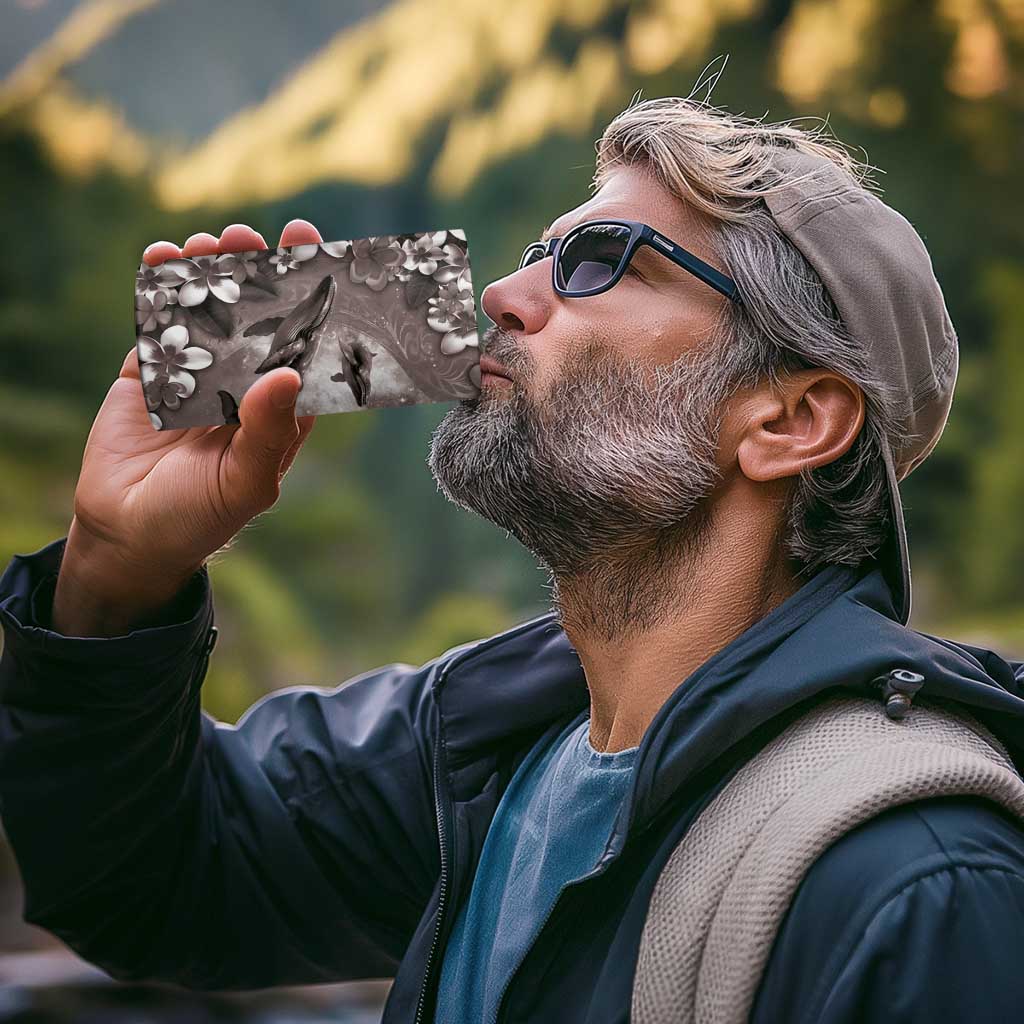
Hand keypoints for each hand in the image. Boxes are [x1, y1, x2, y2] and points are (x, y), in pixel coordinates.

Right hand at [52, 220, 322, 635]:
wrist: (127, 535)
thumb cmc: (200, 517)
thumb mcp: (245, 482)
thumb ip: (268, 431)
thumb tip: (288, 373)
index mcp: (279, 409)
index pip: (302, 347)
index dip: (310, 303)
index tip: (314, 256)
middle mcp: (243, 384)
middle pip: (256, 317)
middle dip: (256, 273)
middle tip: (251, 235)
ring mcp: (197, 374)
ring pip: (208, 311)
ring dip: (209, 273)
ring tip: (208, 242)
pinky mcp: (150, 372)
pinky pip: (157, 323)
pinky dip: (158, 290)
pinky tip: (162, 258)